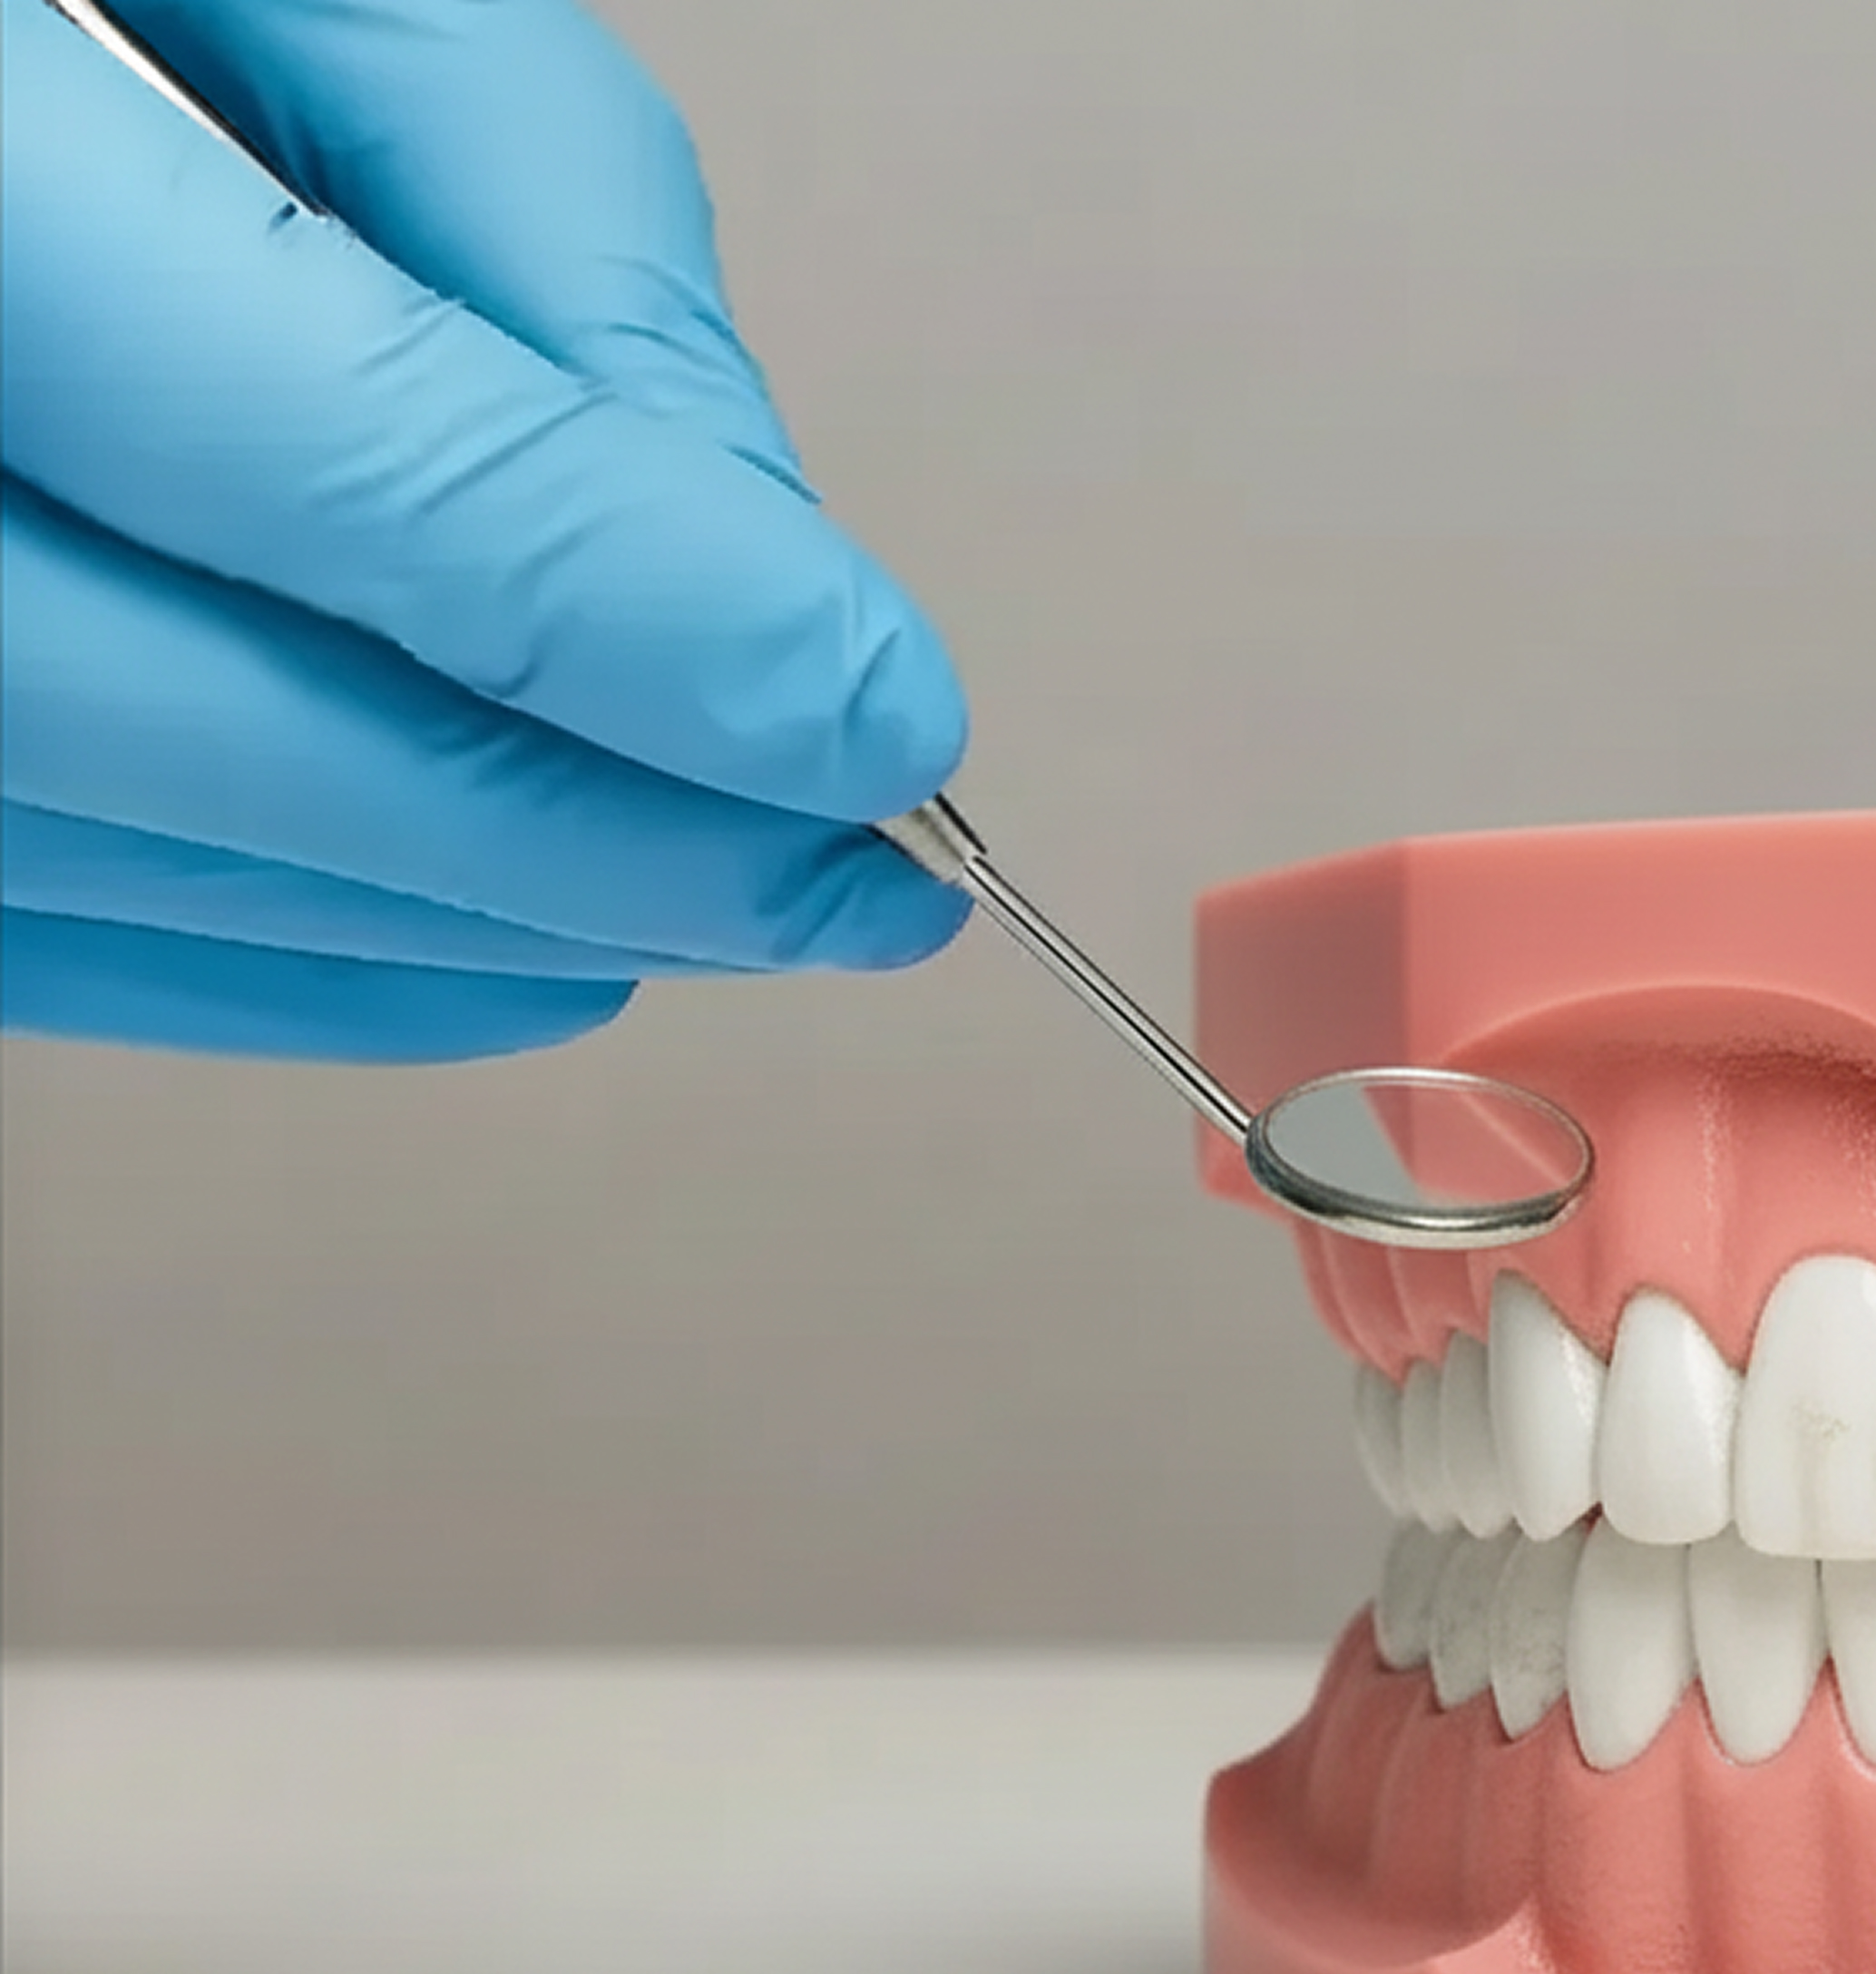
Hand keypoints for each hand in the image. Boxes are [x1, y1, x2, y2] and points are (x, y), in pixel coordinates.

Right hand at [0, 0, 970, 1062]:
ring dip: (494, 921)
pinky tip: (532, 954)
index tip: (887, 723)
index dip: (659, 627)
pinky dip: (309, 963)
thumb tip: (749, 535)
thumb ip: (524, 203)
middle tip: (865, 887)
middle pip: (260, 741)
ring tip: (749, 914)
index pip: (361, 471)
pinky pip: (56, 931)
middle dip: (609, 838)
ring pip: (170, 877)